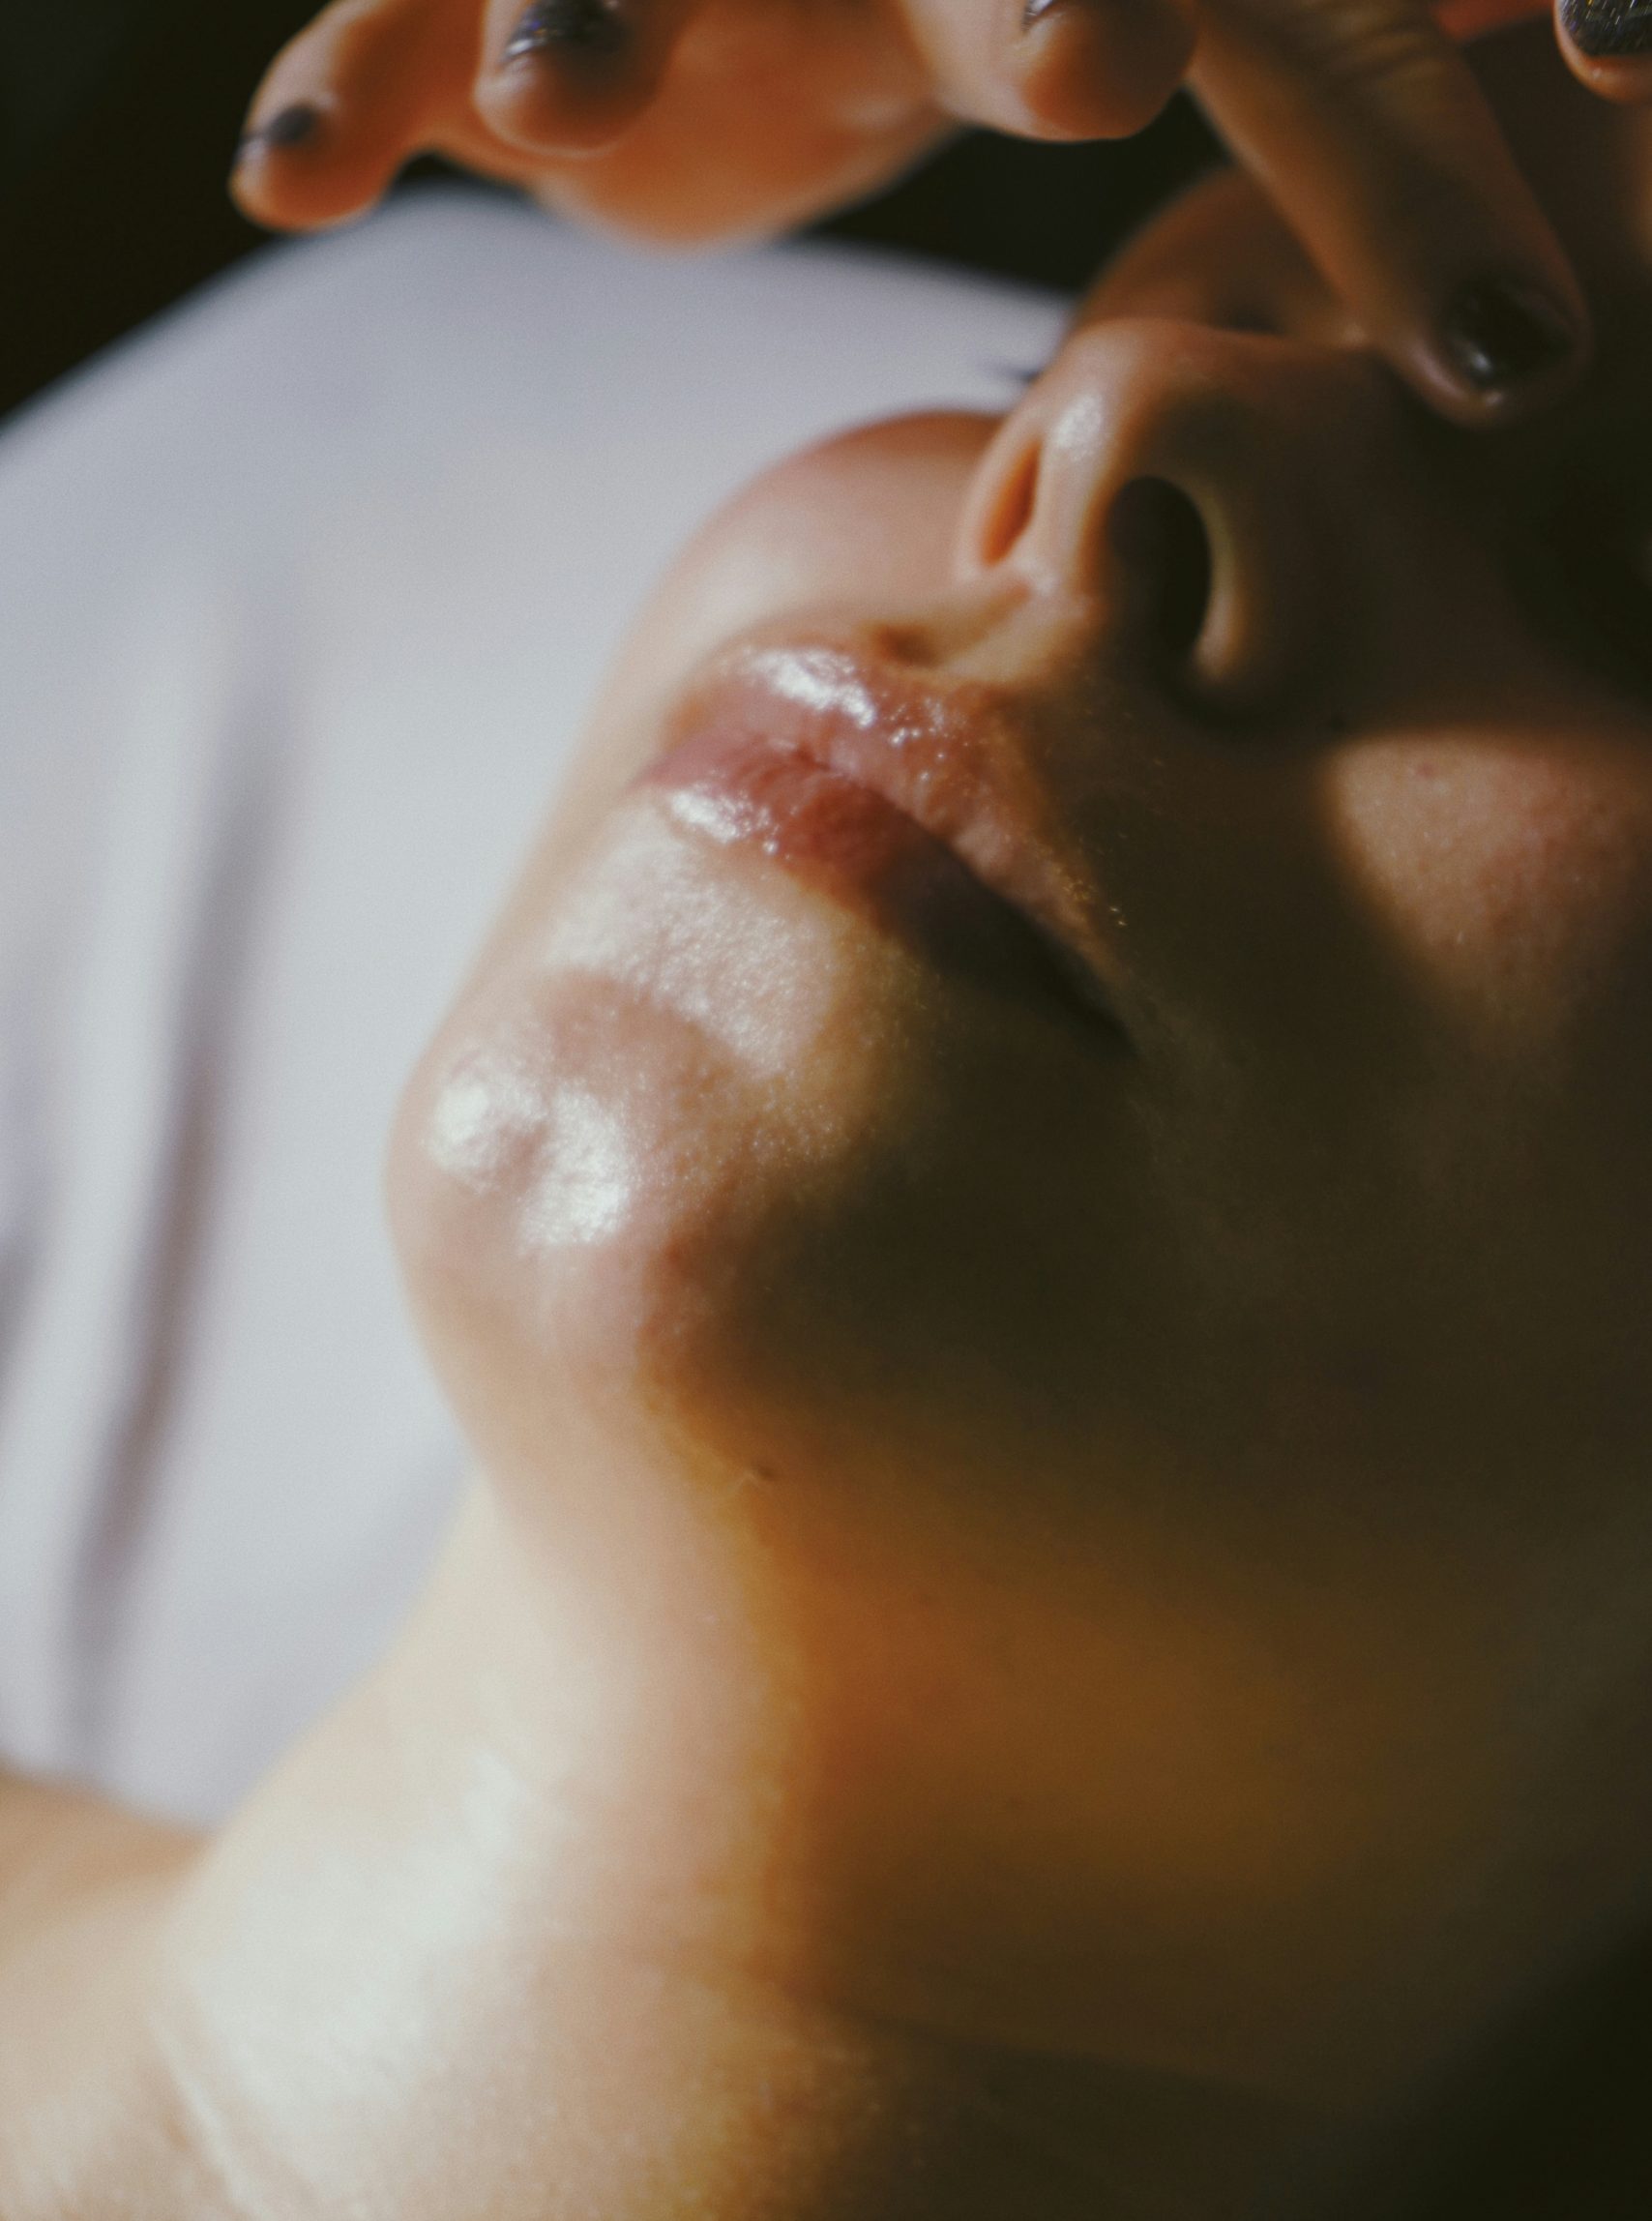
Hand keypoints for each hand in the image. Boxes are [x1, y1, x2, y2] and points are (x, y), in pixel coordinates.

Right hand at [234, 0, 1651, 422]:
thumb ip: (1359, 162)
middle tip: (1092, 60)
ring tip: (579, 81)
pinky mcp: (494, 2)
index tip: (1518, 324)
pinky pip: (401, 20)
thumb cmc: (1005, 12)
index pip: (1289, 43)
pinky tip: (289, 176)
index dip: (1397, 171)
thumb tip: (1553, 351)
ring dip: (590, 2)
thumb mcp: (1187, 62)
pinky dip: (346, 79)